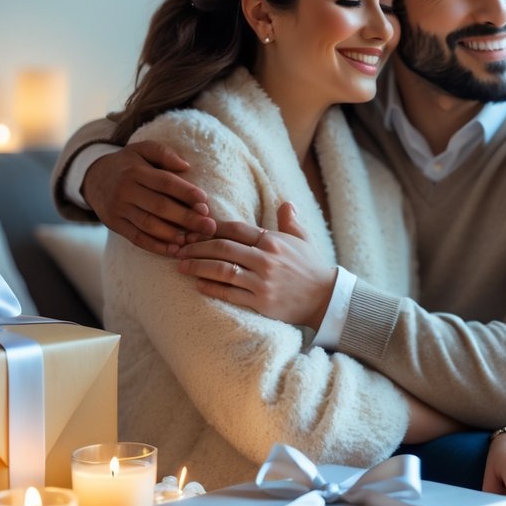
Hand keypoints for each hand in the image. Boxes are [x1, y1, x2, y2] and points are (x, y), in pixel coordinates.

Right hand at [83, 141, 215, 255]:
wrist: (94, 177)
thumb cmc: (127, 164)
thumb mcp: (141, 149)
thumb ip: (163, 153)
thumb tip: (186, 166)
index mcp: (135, 171)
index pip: (164, 182)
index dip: (185, 192)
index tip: (205, 201)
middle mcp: (125, 190)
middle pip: (159, 206)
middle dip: (187, 218)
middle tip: (209, 227)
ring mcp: (118, 209)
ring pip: (148, 224)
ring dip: (173, 235)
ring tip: (195, 240)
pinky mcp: (115, 224)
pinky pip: (137, 238)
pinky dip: (156, 246)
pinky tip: (174, 250)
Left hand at [176, 202, 336, 326]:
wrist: (326, 299)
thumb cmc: (312, 268)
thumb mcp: (303, 240)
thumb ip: (290, 221)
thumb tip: (286, 203)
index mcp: (272, 240)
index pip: (234, 229)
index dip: (210, 228)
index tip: (194, 229)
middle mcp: (266, 258)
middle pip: (222, 248)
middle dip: (196, 247)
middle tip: (179, 248)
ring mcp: (262, 281)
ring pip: (222, 270)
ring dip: (197, 266)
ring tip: (181, 266)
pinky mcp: (261, 301)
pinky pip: (229, 293)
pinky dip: (211, 288)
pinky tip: (198, 284)